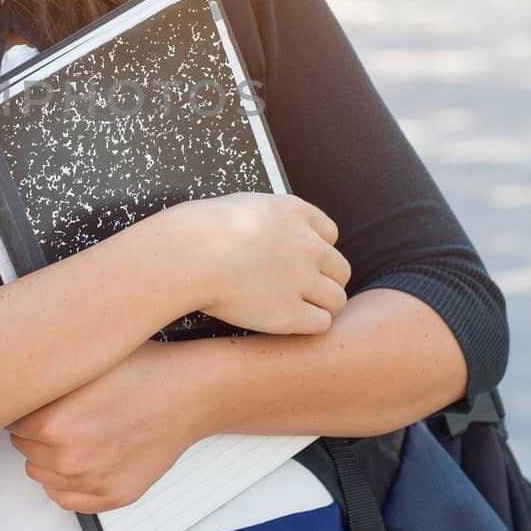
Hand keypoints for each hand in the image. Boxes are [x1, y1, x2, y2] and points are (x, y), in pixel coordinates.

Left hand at [7, 341, 221, 514]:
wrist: (189, 392)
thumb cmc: (142, 370)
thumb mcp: (82, 361)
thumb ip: (41, 380)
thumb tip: (7, 386)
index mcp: (53, 422)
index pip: (10, 421)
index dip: (26, 406)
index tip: (40, 398)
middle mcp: (69, 458)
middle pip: (23, 448)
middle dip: (37, 431)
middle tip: (65, 412)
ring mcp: (92, 482)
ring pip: (41, 475)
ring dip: (50, 457)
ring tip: (79, 432)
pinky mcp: (113, 497)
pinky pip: (66, 500)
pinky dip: (69, 483)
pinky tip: (87, 456)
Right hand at [163, 193, 351, 334]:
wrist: (189, 254)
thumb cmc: (200, 229)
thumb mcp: (242, 205)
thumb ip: (266, 219)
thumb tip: (266, 232)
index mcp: (295, 212)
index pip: (330, 234)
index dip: (316, 250)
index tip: (299, 260)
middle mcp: (308, 245)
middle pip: (340, 269)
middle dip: (324, 280)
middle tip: (301, 290)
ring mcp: (302, 280)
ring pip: (336, 299)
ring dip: (321, 305)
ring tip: (297, 310)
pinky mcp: (290, 313)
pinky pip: (321, 323)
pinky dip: (308, 325)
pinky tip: (287, 321)